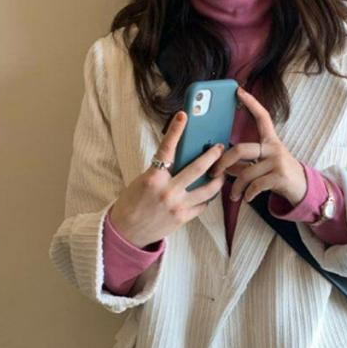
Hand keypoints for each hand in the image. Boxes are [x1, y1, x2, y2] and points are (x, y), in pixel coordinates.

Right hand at [109, 110, 226, 247]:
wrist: (126, 231)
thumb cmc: (132, 203)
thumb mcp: (143, 181)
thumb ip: (161, 171)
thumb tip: (181, 158)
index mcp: (153, 178)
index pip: (167, 149)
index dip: (176, 130)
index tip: (183, 116)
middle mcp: (167, 191)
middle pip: (198, 168)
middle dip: (212, 156)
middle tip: (219, 148)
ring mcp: (177, 206)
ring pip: (208, 189)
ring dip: (218, 179)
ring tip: (221, 173)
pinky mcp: (183, 218)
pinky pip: (203, 205)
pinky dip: (207, 198)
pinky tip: (208, 193)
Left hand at [208, 86, 307, 205]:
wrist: (302, 189)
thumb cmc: (278, 175)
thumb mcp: (262, 165)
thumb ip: (243, 163)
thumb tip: (219, 164)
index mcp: (270, 141)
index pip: (262, 117)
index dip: (251, 103)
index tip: (238, 91)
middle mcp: (274, 148)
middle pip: (240, 149)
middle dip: (222, 162)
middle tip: (214, 172)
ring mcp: (278, 162)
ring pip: (246, 173)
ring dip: (236, 188)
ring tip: (234, 196)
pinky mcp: (280, 177)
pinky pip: (255, 185)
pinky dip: (247, 194)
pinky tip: (246, 198)